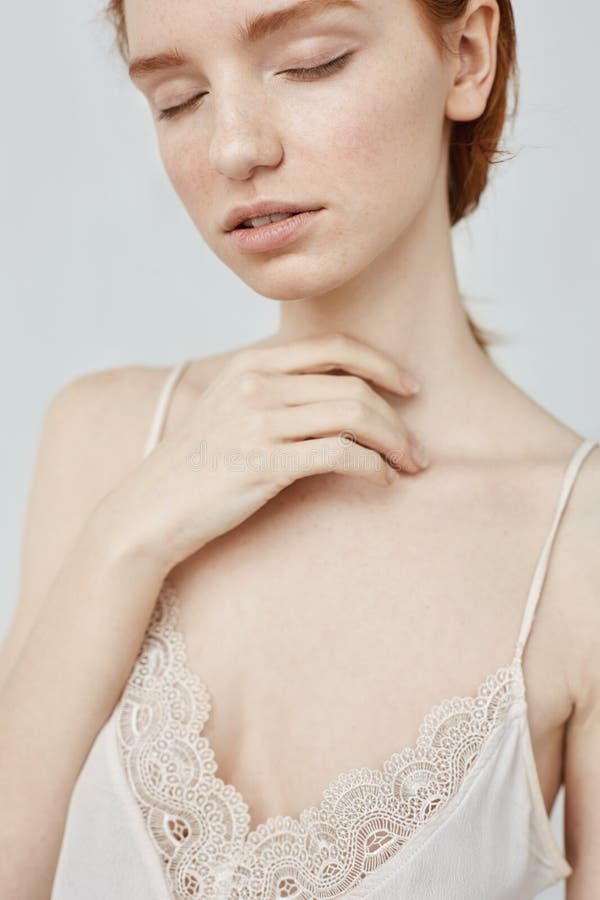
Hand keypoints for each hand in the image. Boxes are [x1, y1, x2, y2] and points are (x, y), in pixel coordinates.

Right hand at [111, 333, 427, 569]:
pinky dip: (373, 467)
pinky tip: (383, 482)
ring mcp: (258, 422)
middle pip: (353, 385)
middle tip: (418, 449)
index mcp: (251, 364)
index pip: (334, 347)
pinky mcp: (263, 463)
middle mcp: (256, 384)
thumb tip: (339, 394)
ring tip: (411, 466)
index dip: (382, 363)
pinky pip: (339, 454)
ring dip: (395, 442)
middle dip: (398, 417)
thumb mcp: (231, 409)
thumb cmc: (198, 465)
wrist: (150, 510)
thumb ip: (276, 390)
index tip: (411, 389)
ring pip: (354, 415)